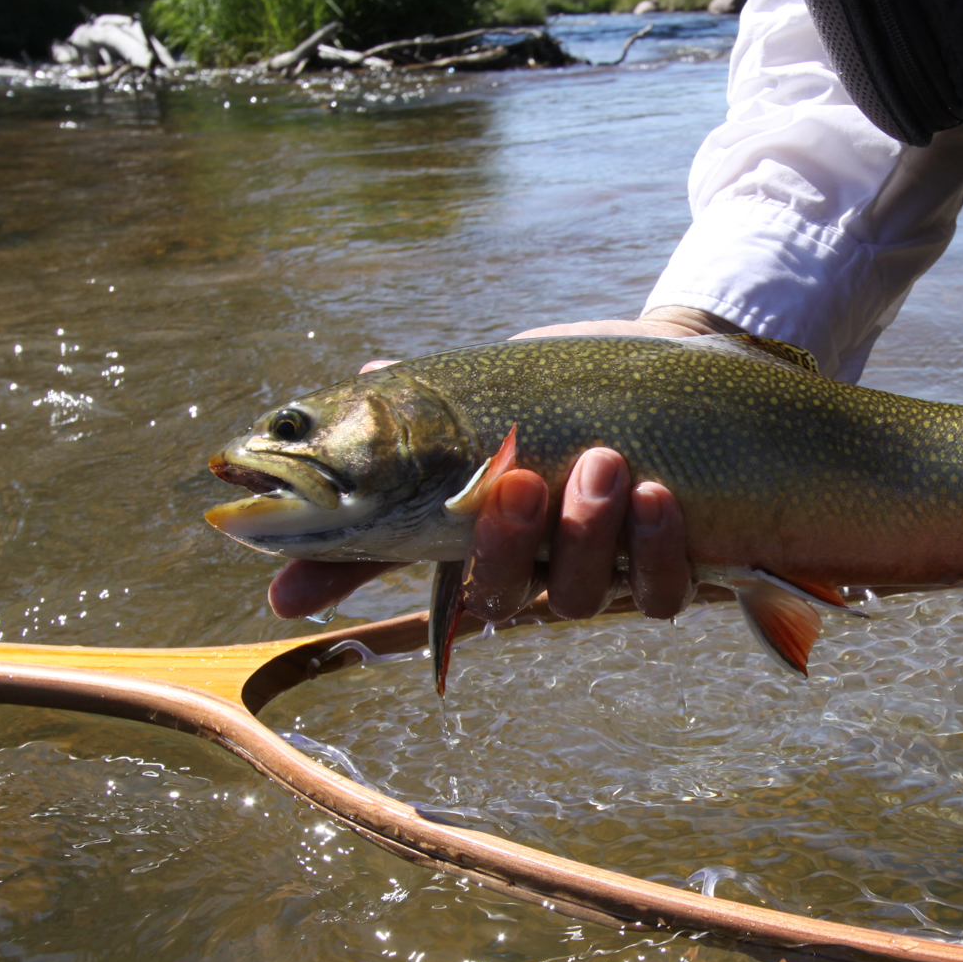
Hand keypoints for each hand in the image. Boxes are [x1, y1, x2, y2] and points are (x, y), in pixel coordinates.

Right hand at [269, 312, 719, 621]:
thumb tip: (348, 387)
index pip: (398, 568)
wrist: (664, 365)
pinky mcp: (677, 568)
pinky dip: (657, 550)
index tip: (285, 591)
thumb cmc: (563, 391)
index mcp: (482, 536)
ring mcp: (607, 575)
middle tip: (522, 478)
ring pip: (583, 595)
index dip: (346, 583)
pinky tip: (658, 495)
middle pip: (505, 596)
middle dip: (508, 542)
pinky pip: (662, 593)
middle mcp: (539, 569)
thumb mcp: (496, 389)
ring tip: (606, 458)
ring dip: (589, 530)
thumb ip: (427, 411)